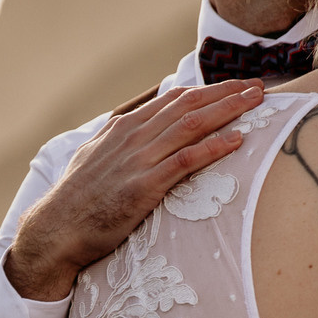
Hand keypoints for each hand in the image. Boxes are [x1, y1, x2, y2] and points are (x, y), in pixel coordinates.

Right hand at [3, 80, 265, 300]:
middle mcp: (133, 136)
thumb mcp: (95, 157)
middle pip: (189, 104)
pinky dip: (214, 147)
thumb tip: (137, 127)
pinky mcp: (143, 186)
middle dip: (227, 93)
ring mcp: (138, 159)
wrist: (56, 230)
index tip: (235, 87)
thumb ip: (119, 140)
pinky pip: (186, 160)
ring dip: (228, 110)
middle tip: (260, 87)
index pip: (174, 99)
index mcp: (124, 127)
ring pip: (192, 124)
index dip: (209, 90)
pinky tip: (238, 140)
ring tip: (257, 103)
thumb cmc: (77, 199)